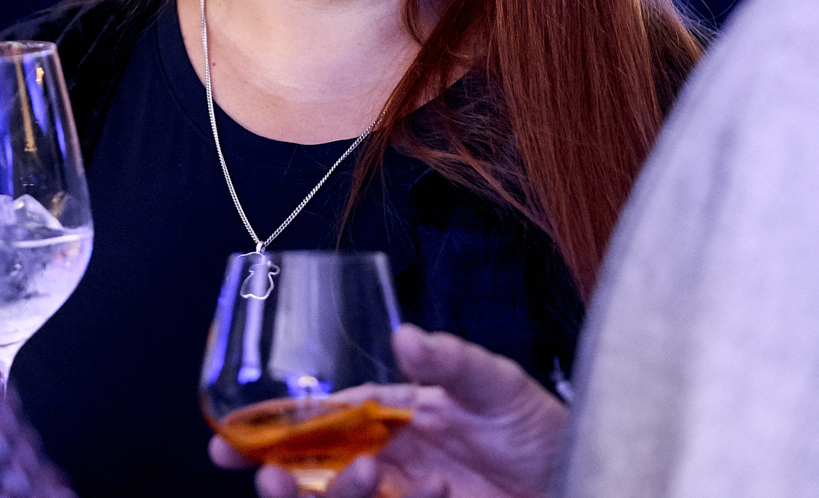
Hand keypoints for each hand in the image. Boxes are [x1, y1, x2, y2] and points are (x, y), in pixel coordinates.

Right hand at [209, 325, 569, 497]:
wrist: (587, 475)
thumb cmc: (542, 427)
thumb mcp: (499, 383)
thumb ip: (451, 361)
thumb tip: (405, 336)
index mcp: (392, 412)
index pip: (318, 417)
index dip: (272, 426)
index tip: (232, 437)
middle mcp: (389, 456)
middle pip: (313, 469)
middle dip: (279, 473)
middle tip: (265, 475)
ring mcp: (404, 495)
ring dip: (331, 495)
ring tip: (361, 478)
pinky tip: (433, 491)